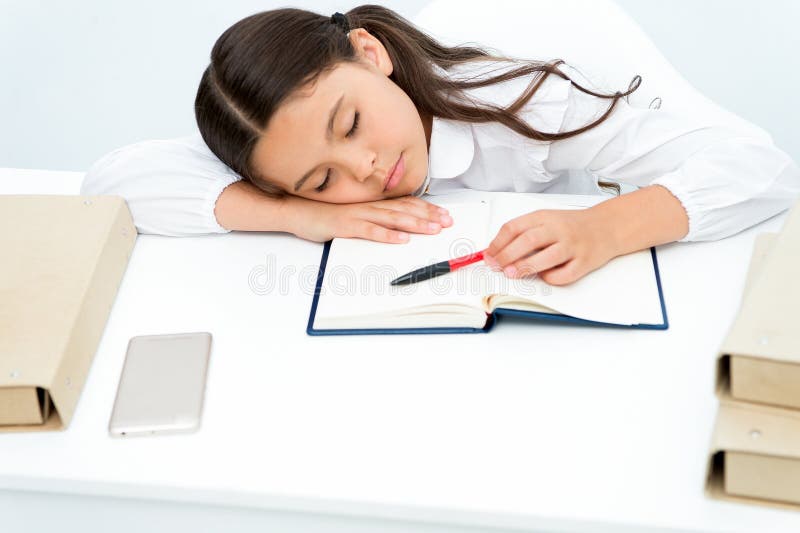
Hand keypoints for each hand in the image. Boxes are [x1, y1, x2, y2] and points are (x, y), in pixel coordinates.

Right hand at [284, 195, 452, 242]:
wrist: (295, 211)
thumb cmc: (324, 215)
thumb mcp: (353, 213)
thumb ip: (373, 216)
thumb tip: (396, 225)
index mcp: (372, 203)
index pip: (405, 203)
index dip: (426, 208)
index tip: (445, 215)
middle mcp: (368, 205)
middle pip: (404, 209)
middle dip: (428, 216)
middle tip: (447, 222)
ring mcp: (357, 214)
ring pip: (392, 218)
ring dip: (414, 224)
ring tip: (432, 230)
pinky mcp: (345, 226)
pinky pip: (369, 231)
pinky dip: (386, 235)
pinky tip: (401, 240)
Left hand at [484, 207, 618, 285]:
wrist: (607, 227)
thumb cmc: (572, 225)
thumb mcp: (546, 220)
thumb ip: (524, 232)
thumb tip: (496, 252)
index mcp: (545, 217)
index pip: (514, 227)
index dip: (498, 243)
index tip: (489, 255)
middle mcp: (559, 230)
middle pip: (528, 240)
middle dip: (507, 255)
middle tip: (496, 266)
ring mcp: (573, 246)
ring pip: (546, 257)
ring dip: (525, 267)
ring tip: (511, 273)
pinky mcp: (584, 262)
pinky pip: (564, 274)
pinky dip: (550, 278)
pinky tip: (543, 276)